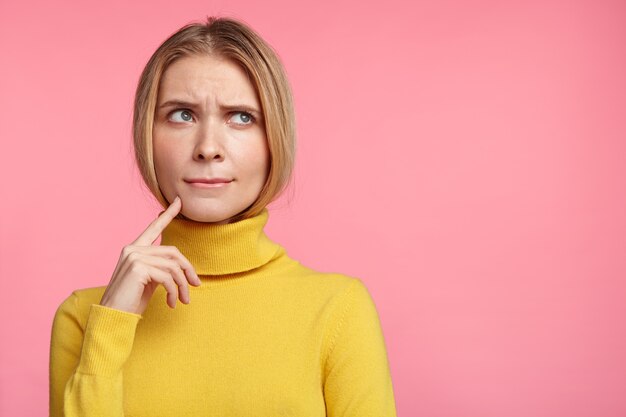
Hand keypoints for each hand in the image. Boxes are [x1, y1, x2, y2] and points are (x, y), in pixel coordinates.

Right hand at [99, 196, 201, 314]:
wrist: (113, 317)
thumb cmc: (130, 301)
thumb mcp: (149, 280)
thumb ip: (160, 267)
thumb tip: (183, 268)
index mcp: (134, 249)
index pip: (154, 227)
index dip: (168, 214)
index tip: (179, 201)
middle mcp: (133, 249)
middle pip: (173, 252)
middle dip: (188, 269)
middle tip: (195, 285)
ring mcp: (134, 257)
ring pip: (173, 266)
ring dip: (182, 285)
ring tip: (183, 300)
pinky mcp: (138, 268)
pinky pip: (168, 277)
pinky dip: (174, 291)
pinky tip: (171, 303)